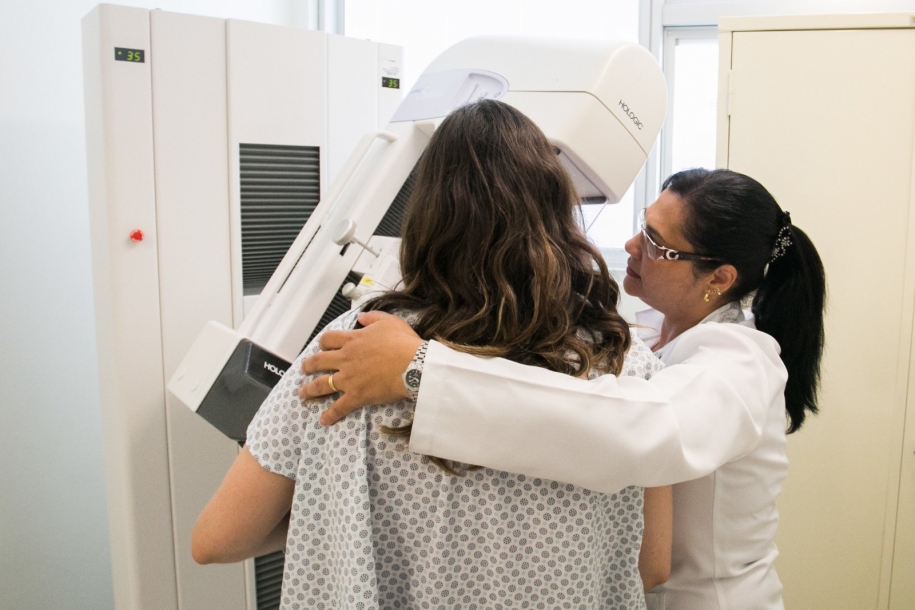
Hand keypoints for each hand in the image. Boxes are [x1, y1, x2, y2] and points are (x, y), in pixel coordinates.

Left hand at [299, 310, 423, 424]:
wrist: (413, 365)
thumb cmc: (403, 343)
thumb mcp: (388, 321)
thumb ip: (372, 317)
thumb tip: (360, 317)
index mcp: (352, 340)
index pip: (328, 339)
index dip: (323, 343)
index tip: (322, 346)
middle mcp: (345, 359)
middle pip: (319, 361)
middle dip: (309, 365)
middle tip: (305, 369)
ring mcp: (348, 378)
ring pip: (322, 384)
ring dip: (310, 389)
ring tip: (302, 393)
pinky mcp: (356, 395)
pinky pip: (339, 407)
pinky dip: (330, 415)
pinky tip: (323, 420)